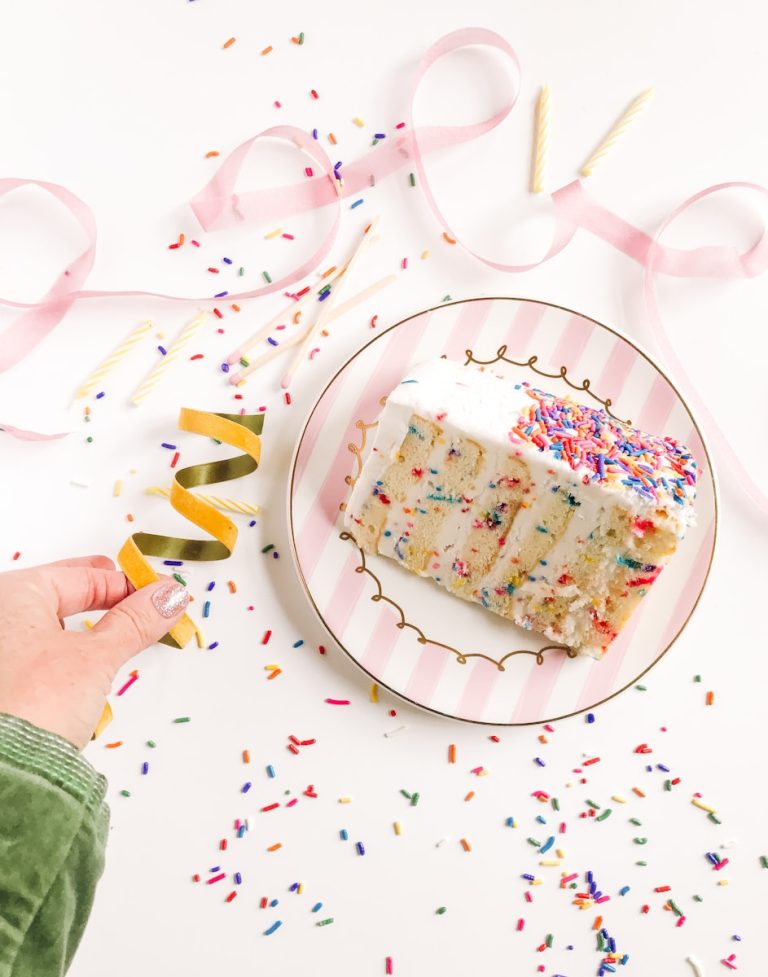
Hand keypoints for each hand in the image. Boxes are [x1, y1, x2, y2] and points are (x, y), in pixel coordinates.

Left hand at [0, 555, 189, 748]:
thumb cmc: (32, 705)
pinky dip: (65, 655)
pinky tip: (84, 669)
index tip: (161, 593)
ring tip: (120, 637)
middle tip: (142, 604)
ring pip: (49, 626)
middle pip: (62, 595)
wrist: (1, 772)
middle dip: (105, 601)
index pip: (83, 576)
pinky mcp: (2, 683)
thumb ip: (136, 622)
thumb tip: (168, 596)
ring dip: (85, 631)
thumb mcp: (96, 657)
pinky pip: (36, 654)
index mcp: (12, 594)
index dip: (128, 584)